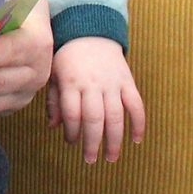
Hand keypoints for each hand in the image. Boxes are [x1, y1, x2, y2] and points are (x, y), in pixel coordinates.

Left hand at [46, 37, 145, 163]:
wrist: (91, 32)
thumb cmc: (68, 57)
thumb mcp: (54, 73)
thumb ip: (54, 100)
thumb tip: (53, 126)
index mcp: (71, 82)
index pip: (72, 113)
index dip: (72, 131)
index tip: (72, 143)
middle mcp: (92, 84)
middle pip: (94, 118)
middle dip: (92, 142)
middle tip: (90, 160)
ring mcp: (112, 83)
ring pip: (116, 115)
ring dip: (114, 139)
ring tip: (111, 158)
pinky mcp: (128, 81)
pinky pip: (136, 104)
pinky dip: (139, 123)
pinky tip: (136, 140)